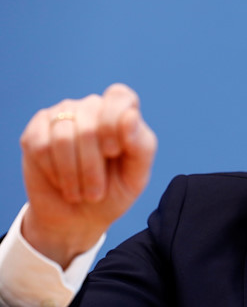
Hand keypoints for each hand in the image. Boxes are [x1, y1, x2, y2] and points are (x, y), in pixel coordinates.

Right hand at [19, 83, 156, 268]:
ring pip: (64, 137)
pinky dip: (53, 172)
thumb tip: (130, 116)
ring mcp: (63, 114)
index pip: (119, 96)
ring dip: (72, 175)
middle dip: (92, 168)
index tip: (113, 152)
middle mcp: (92, 107)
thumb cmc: (113, 193)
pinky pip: (41, 146)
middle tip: (96, 192)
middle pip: (89, 126)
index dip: (113, 122)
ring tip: (79, 191)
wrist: (78, 217)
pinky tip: (60, 181)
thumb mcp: (136, 177)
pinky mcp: (37, 129)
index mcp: (122, 113)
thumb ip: (142, 146)